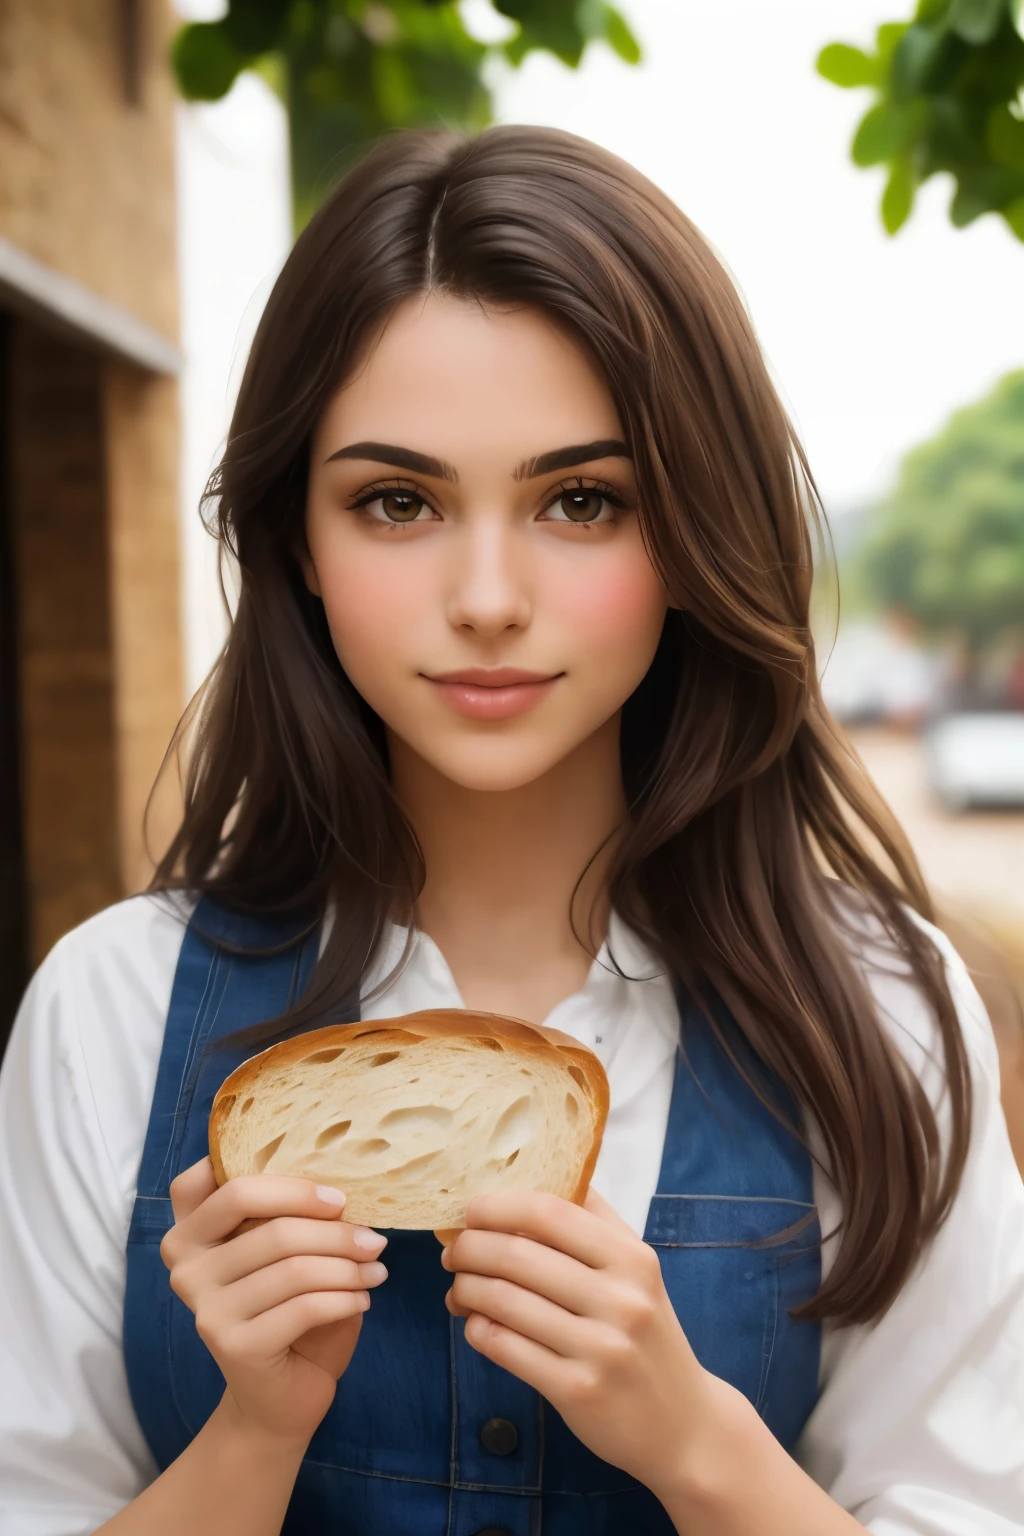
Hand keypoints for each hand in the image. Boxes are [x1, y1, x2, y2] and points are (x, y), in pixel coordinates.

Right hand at [160, 1157, 388, 1448]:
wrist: (276, 1400)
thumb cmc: (287, 1312)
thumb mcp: (286, 1255)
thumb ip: (290, 1216)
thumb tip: (343, 1186)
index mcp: (190, 1231)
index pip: (212, 1177)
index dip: (277, 1178)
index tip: (332, 1194)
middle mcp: (185, 1266)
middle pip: (264, 1220)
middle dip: (330, 1226)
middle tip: (371, 1237)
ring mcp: (205, 1307)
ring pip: (292, 1264)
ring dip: (347, 1264)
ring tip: (375, 1268)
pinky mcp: (232, 1344)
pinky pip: (305, 1305)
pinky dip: (345, 1297)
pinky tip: (363, 1298)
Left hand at [442, 1186, 732, 1497]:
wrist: (685, 1423)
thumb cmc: (647, 1333)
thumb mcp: (637, 1270)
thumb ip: (593, 1222)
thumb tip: (531, 1177)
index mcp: (631, 1258)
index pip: (549, 1212)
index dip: (498, 1206)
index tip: (471, 1212)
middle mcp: (621, 1299)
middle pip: (517, 1255)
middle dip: (469, 1248)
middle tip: (452, 1252)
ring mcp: (600, 1347)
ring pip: (503, 1301)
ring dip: (465, 1289)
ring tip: (458, 1289)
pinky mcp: (577, 1390)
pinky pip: (505, 1348)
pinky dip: (477, 1330)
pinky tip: (474, 1324)